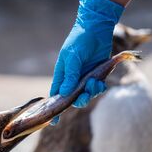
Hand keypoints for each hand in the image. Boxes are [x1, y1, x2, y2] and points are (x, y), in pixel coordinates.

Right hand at [50, 0, 122, 123]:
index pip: (55, 95)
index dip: (54, 109)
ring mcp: (85, 78)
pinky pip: (97, 88)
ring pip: (86, 95)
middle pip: (72, 99)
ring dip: (90, 94)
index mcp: (62, 75)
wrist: (96, 28)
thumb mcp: (72, 58)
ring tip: (93, 84)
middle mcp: (72, 79)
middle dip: (77, 101)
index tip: (53, 122)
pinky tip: (99, 82)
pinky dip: (98, 88)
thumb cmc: (79, 41)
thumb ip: (70, 76)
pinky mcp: (97, 75)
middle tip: (82, 98)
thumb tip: (64, 94)